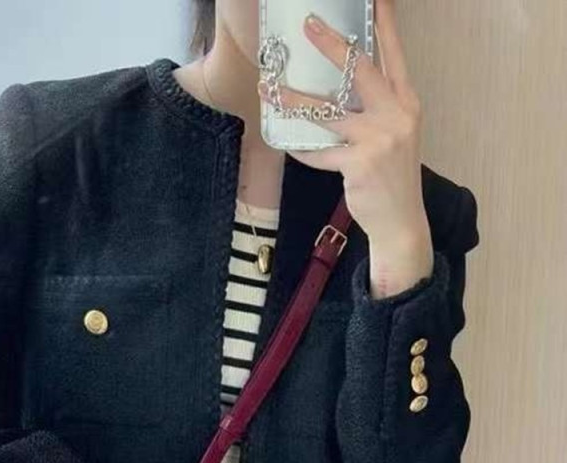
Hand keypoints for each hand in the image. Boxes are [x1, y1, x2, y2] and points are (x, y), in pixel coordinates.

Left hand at [257, 0, 433, 297]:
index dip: (384, 25)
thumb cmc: (392, 178)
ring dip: (296, 100)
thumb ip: (377, 110)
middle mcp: (398, 115)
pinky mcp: (360, 165)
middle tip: (308, 24)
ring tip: (271, 89)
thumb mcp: (395, 136)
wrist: (400, 222)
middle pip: (363, 70)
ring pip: (329, 112)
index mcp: (407, 103)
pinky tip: (286, 143)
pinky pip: (321, 152)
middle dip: (334, 44)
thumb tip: (341, 90)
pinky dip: (302, 149)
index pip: (394, 55)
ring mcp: (380, 140)